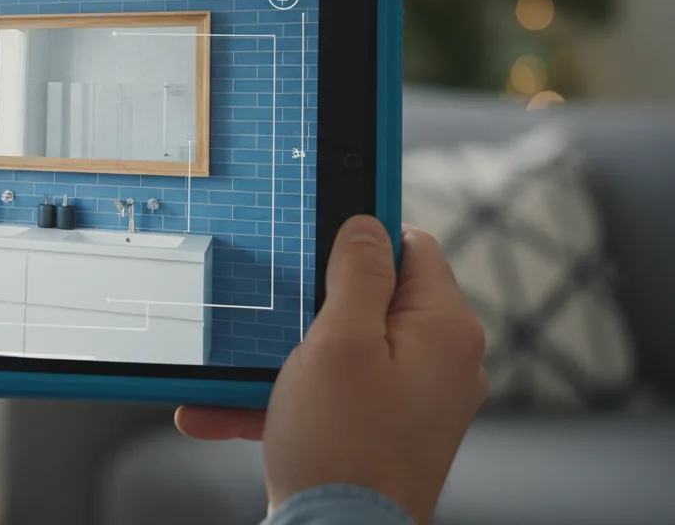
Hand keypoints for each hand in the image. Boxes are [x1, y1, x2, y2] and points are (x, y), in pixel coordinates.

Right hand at [175, 217, 486, 524]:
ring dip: (285, 358)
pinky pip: (337, 392)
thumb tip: (367, 226)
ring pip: (344, 349)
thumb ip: (357, 273)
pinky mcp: (390, 428)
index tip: (317, 228)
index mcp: (445, 328)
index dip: (359, 236)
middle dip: (309, 307)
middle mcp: (444, 360)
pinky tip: (229, 410)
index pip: (409, 245)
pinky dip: (290, 396)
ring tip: (233, 373)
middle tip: (272, 314)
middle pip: (372, 298)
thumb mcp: (339, 340)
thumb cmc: (342, 447)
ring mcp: (418, 397)